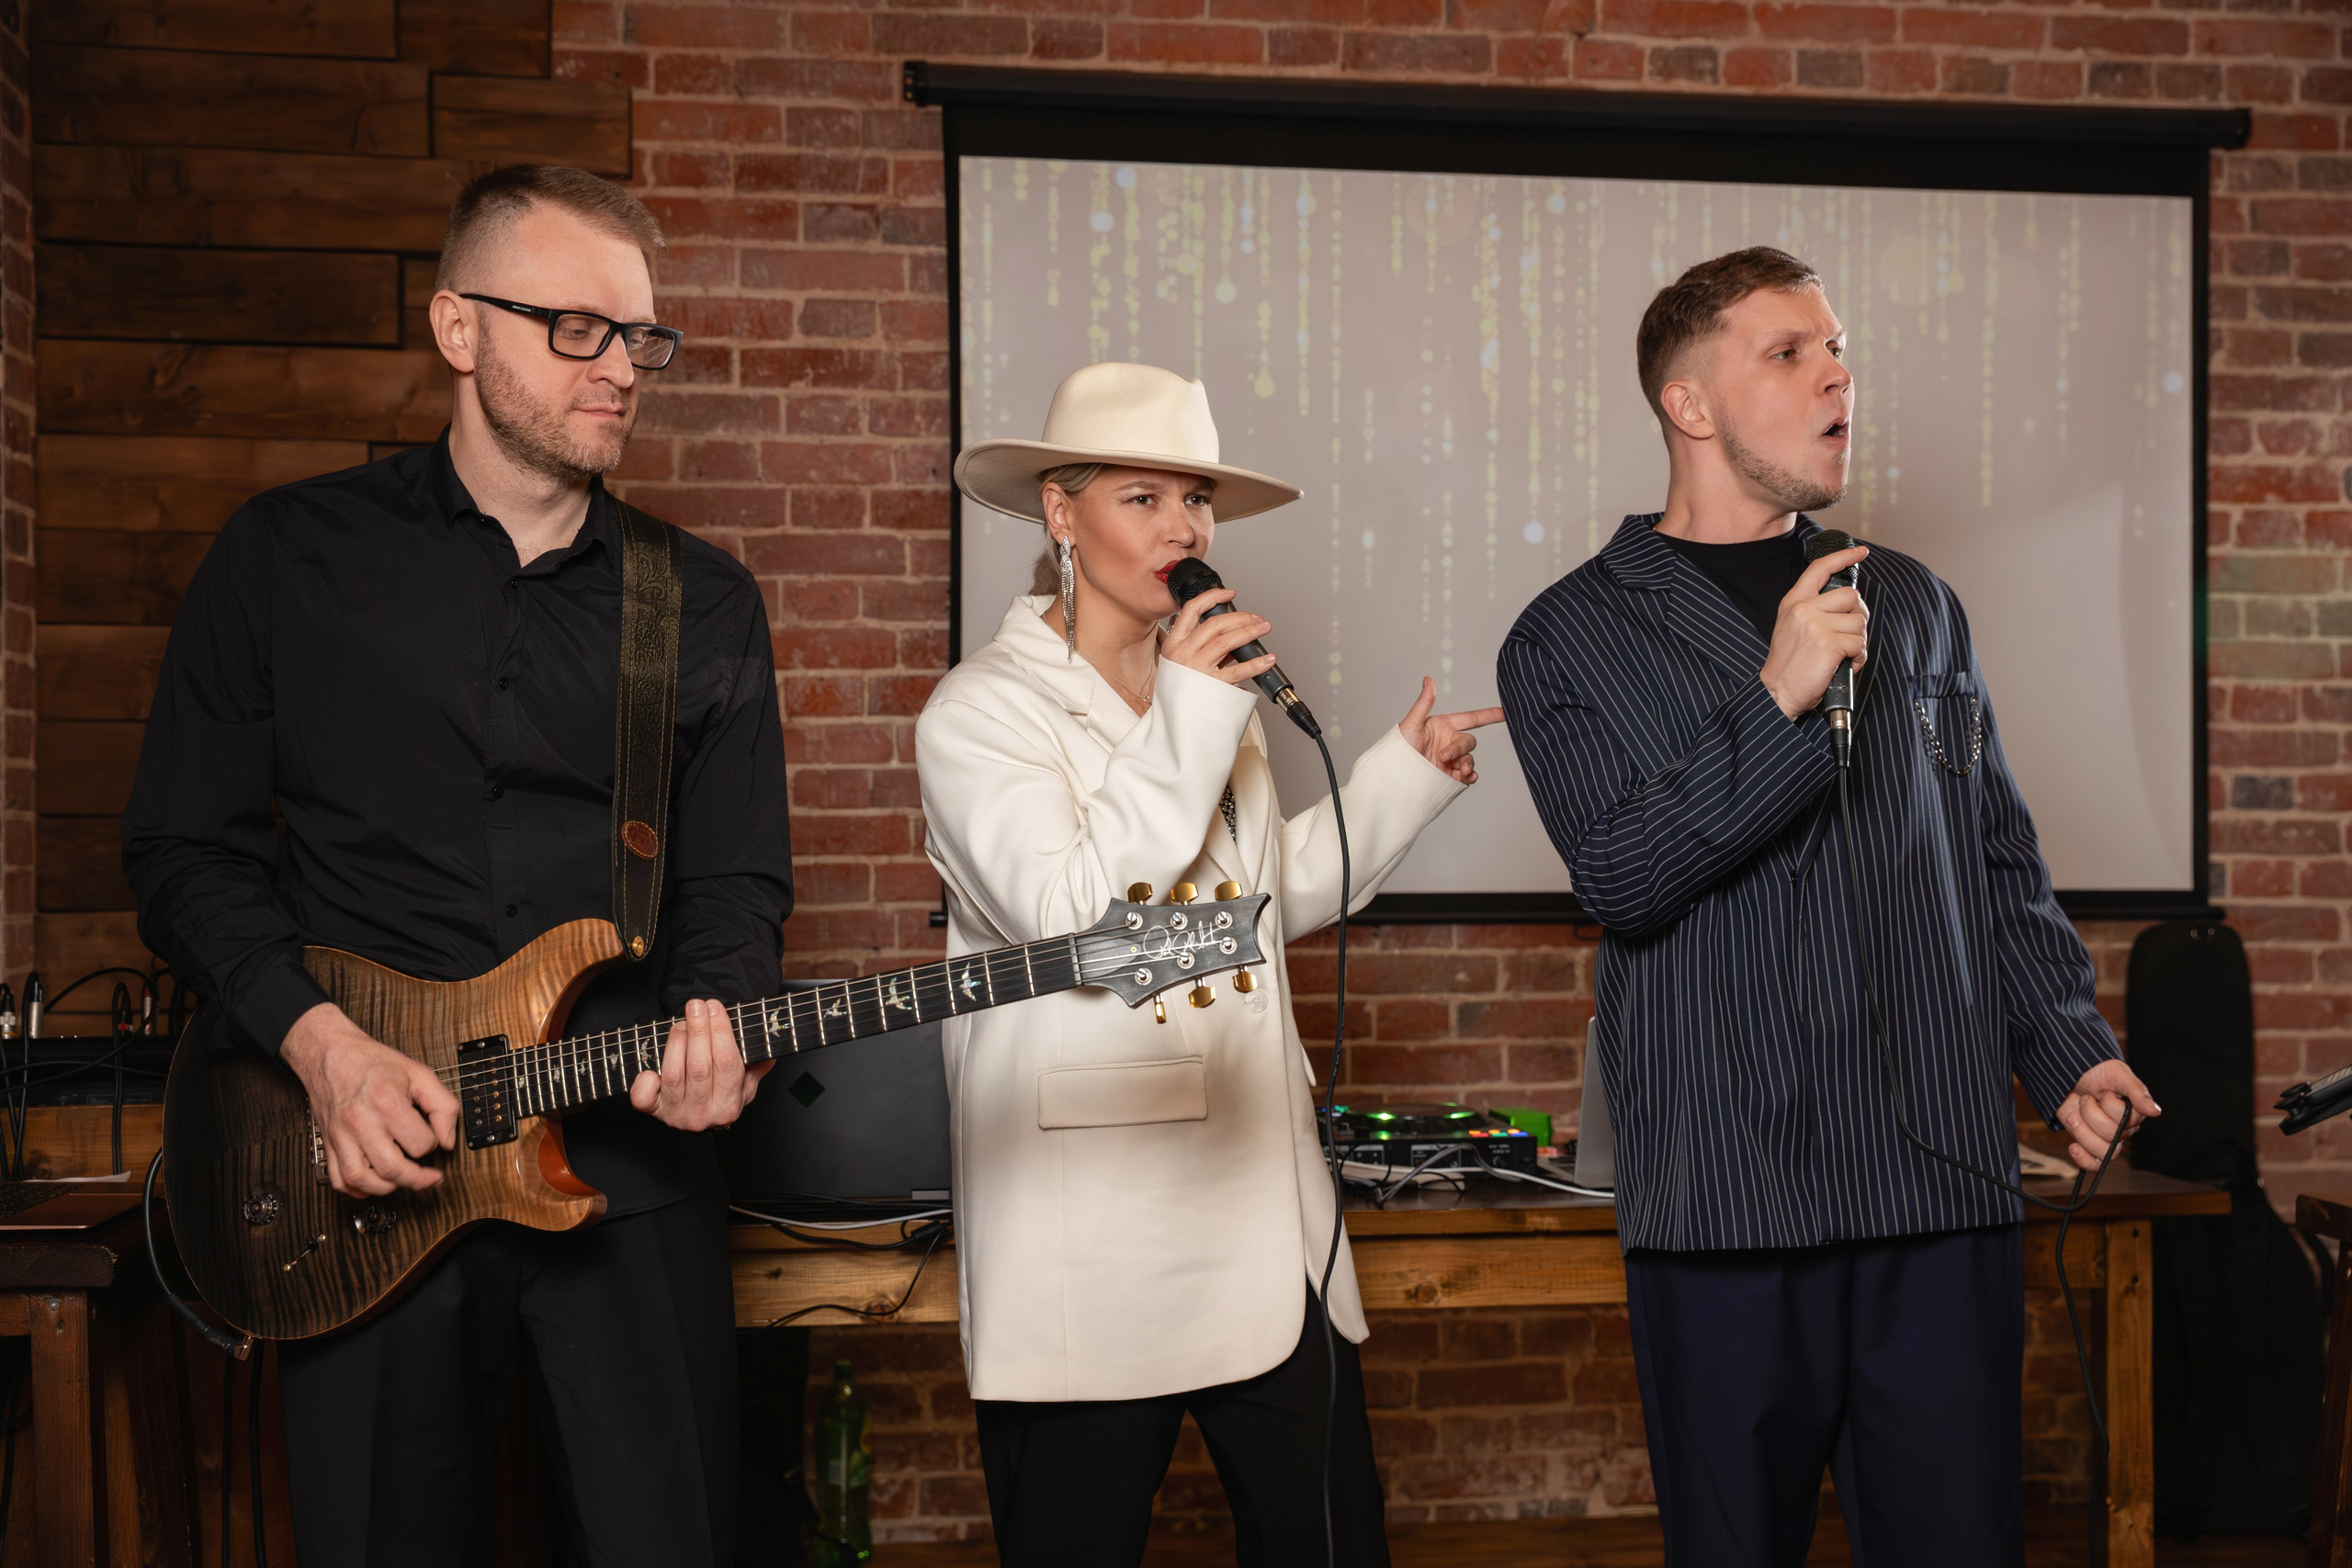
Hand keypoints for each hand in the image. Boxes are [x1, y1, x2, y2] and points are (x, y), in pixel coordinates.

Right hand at [279, 1002, 458, 1197]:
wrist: (331, 1053)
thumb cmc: (373, 1063)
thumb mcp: (419, 1074)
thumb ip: (443, 1106)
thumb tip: (448, 1140)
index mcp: (387, 1103)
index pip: (420, 1143)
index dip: (433, 1144)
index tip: (432, 1139)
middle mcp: (361, 1122)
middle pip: (391, 1168)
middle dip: (417, 1179)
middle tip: (429, 1178)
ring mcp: (341, 1135)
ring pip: (361, 1179)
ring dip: (386, 1188)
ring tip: (401, 1179)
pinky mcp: (329, 1143)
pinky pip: (337, 1179)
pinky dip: (355, 1189)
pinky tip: (372, 1183)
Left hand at [630, 997, 773, 1130]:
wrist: (703, 1117)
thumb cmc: (724, 1093)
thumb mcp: (748, 1080)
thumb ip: (759, 1061)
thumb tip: (771, 1034)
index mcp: (729, 1106)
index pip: (727, 1063)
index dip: (720, 1031)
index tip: (715, 1007)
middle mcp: (703, 1115)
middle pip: (699, 1067)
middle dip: (697, 1030)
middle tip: (696, 1006)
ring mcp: (676, 1115)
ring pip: (673, 1074)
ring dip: (676, 1042)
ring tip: (682, 1023)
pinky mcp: (654, 1112)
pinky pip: (643, 1097)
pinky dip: (645, 1078)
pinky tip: (653, 1065)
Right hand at [1161, 587, 1278, 688]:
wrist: (1175, 719)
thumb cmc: (1180, 690)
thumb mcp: (1181, 662)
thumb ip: (1202, 646)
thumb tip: (1231, 633)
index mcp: (1174, 643)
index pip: (1191, 609)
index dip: (1213, 597)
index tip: (1229, 594)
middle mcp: (1184, 653)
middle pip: (1215, 624)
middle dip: (1240, 617)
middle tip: (1255, 618)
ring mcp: (1196, 669)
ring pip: (1227, 641)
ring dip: (1249, 631)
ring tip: (1263, 628)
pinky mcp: (1211, 685)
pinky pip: (1238, 670)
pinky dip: (1256, 663)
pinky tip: (1268, 659)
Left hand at [1397, 678, 1505, 784]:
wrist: (1395, 775)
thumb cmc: (1399, 748)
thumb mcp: (1412, 723)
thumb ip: (1424, 703)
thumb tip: (1428, 680)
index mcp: (1444, 727)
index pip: (1471, 718)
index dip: (1488, 715)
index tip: (1504, 712)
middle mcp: (1449, 742)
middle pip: (1469, 742)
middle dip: (1460, 750)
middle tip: (1444, 758)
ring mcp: (1450, 760)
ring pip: (1469, 759)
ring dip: (1467, 765)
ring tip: (1459, 772)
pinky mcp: (1449, 776)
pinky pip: (1466, 775)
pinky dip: (1469, 777)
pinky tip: (1466, 778)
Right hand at [1760, 544, 1869, 719]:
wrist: (1777, 692)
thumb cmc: (1789, 664)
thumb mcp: (1792, 626)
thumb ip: (1813, 609)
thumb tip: (1848, 601)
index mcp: (1794, 602)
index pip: (1820, 569)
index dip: (1843, 557)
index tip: (1861, 553)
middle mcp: (1803, 609)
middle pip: (1851, 597)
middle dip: (1858, 617)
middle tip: (1848, 635)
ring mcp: (1816, 625)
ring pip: (1859, 622)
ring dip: (1857, 641)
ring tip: (1842, 655)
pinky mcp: (1829, 644)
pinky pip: (1859, 643)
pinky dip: (1858, 657)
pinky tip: (1844, 665)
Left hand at [2056, 1058, 2160, 1173]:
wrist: (2071, 1076)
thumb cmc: (2098, 1072)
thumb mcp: (2117, 1073)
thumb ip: (2136, 1091)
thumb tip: (2155, 1112)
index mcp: (2134, 1114)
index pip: (2126, 1122)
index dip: (2110, 1107)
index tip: (2105, 1092)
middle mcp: (2123, 1129)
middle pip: (2111, 1137)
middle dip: (2091, 1113)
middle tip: (2086, 1098)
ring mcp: (2105, 1138)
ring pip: (2101, 1151)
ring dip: (2081, 1130)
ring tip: (2074, 1114)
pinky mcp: (2089, 1143)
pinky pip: (2093, 1164)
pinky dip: (2082, 1158)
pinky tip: (2073, 1146)